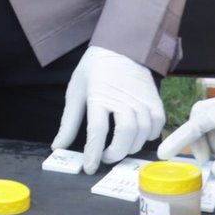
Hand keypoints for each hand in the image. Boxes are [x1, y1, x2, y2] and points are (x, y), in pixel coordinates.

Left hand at [51, 46, 164, 173]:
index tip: (89, 168)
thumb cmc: (94, 70)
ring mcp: (141, 98)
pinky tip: (137, 137)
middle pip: (125, 133)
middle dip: (116, 153)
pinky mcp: (154, 99)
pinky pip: (157, 125)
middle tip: (105, 158)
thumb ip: (68, 122)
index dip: (93, 153)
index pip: (97, 130)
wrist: (120, 47)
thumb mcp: (75, 91)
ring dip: (131, 147)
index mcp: (98, 95)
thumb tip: (58, 146)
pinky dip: (149, 136)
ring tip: (119, 149)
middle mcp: (122, 98)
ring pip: (142, 132)